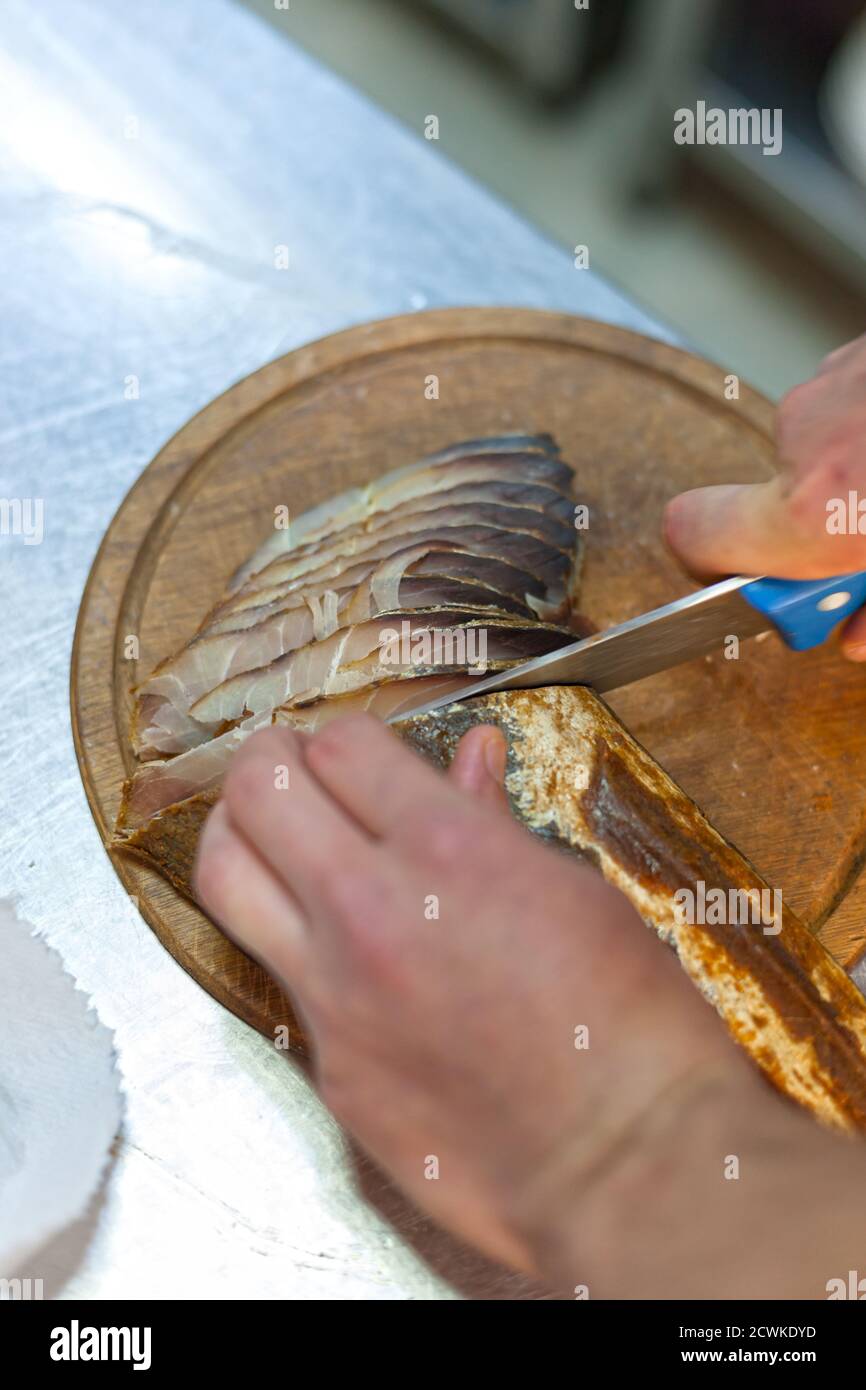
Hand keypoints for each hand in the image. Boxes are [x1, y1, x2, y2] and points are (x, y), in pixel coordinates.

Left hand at [194, 714, 755, 1280]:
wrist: (625, 1167)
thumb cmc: (630, 1027)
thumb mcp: (574, 892)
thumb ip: (494, 821)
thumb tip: (472, 757)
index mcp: (449, 853)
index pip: (341, 747)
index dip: (347, 738)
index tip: (360, 754)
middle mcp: (371, 912)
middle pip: (260, 789)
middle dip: (271, 761)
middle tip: (293, 768)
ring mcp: (336, 994)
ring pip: (225, 876)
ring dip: (241, 836)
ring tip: (271, 834)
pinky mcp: (329, 1066)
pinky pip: (276, 974)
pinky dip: (291, 939)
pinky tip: (334, 947)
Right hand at [665, 333, 865, 657]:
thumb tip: (851, 633)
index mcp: (812, 511)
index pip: (692, 533)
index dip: (706, 560)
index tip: (744, 578)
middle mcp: (808, 437)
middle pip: (771, 489)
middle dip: (813, 515)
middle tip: (862, 535)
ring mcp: (837, 380)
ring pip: (819, 440)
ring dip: (854, 465)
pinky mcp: (858, 349)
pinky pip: (850, 397)